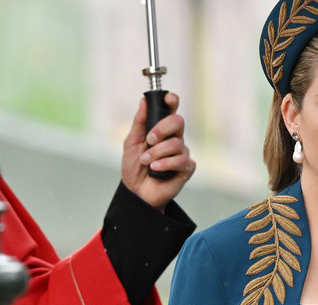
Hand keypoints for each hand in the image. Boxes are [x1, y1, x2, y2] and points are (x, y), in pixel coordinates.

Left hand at [121, 93, 194, 211]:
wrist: (137, 192)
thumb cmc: (134, 167)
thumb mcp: (131, 142)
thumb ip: (139, 122)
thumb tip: (143, 101)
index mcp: (162, 130)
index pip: (172, 110)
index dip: (173, 101)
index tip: (168, 99)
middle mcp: (175, 139)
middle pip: (178, 122)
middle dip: (162, 129)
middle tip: (150, 139)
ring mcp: (182, 153)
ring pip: (176, 143)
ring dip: (157, 153)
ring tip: (147, 162)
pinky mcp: (187, 168)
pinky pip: (181, 160)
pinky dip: (165, 164)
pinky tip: (156, 169)